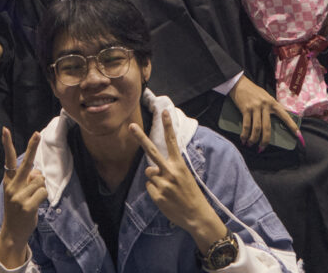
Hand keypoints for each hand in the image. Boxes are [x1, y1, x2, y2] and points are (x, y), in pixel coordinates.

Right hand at [0, 128, 45, 268]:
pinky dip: (44, 197)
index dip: (7, 143)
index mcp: (8, 181)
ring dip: (41, 188)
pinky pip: (44, 192)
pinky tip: (36, 206)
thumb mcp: (18, 193)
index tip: (5, 129)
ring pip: (40, 180)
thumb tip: (38, 174)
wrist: (13, 233)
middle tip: (37, 133)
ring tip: (33, 199)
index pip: (8, 159)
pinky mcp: (27, 206)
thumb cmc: (19, 209)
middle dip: (32, 146)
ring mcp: (19, 196)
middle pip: (26, 163)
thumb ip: (26, 180)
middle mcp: (12, 187)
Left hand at [129, 110, 227, 254]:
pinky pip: (149, 186)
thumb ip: (167, 168)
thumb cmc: (190, 193)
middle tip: (131, 126)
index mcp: (179, 165)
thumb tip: (149, 168)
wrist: (196, 215)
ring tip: (168, 188)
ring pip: (149, 173)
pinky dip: (155, 190)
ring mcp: (162, 183)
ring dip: (155, 178)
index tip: (164, 112)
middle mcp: (170, 171)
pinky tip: (165, 197)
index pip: (172, 141)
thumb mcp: (184, 176)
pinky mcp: (157, 195)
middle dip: (140, 137)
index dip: (168, 126)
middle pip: (151, 151)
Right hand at [228, 76, 300, 149]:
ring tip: (251, 144)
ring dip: (253, 139)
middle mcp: (265, 105)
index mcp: (273, 103)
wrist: (240, 83)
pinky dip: (244, 134)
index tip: (298, 135)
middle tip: (262, 148)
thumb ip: (272, 107)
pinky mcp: (245, 109)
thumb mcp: (267, 97)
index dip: (292, 125)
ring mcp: (255, 107)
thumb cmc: (254, 92)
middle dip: (265, 140)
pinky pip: (246, 125)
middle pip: (267, 127)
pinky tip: (243, 139)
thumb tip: (279, 118)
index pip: (285, 115)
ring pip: (257, 128)